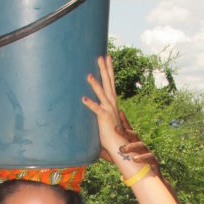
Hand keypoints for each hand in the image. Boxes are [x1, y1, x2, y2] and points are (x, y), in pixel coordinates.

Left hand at [82, 56, 134, 173]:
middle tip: (102, 56)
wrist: (120, 147)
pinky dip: (90, 104)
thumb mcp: (105, 122)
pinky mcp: (104, 118)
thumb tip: (96, 111)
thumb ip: (100, 115)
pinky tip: (83, 98)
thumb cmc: (112, 137)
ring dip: (95, 83)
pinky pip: (96, 109)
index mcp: (112, 103)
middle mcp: (112, 104)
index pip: (110, 83)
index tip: (107, 59)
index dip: (109, 70)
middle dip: (105, 69)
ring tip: (88, 74)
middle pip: (108, 83)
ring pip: (102, 93)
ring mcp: (109, 110)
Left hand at [114, 111, 160, 175]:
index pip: (129, 131)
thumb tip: (99, 151)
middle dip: (125, 131)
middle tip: (115, 128)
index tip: (119, 112)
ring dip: (131, 146)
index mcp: (134, 144)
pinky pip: (148, 157)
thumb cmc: (135, 169)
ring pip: (140, 145)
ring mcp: (147, 152)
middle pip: (133, 135)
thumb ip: (112, 156)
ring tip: (122, 149)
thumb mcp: (124, 161)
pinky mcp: (153, 161)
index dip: (125, 122)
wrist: (151, 181)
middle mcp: (141, 146)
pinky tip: (134, 159)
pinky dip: (141, 158)